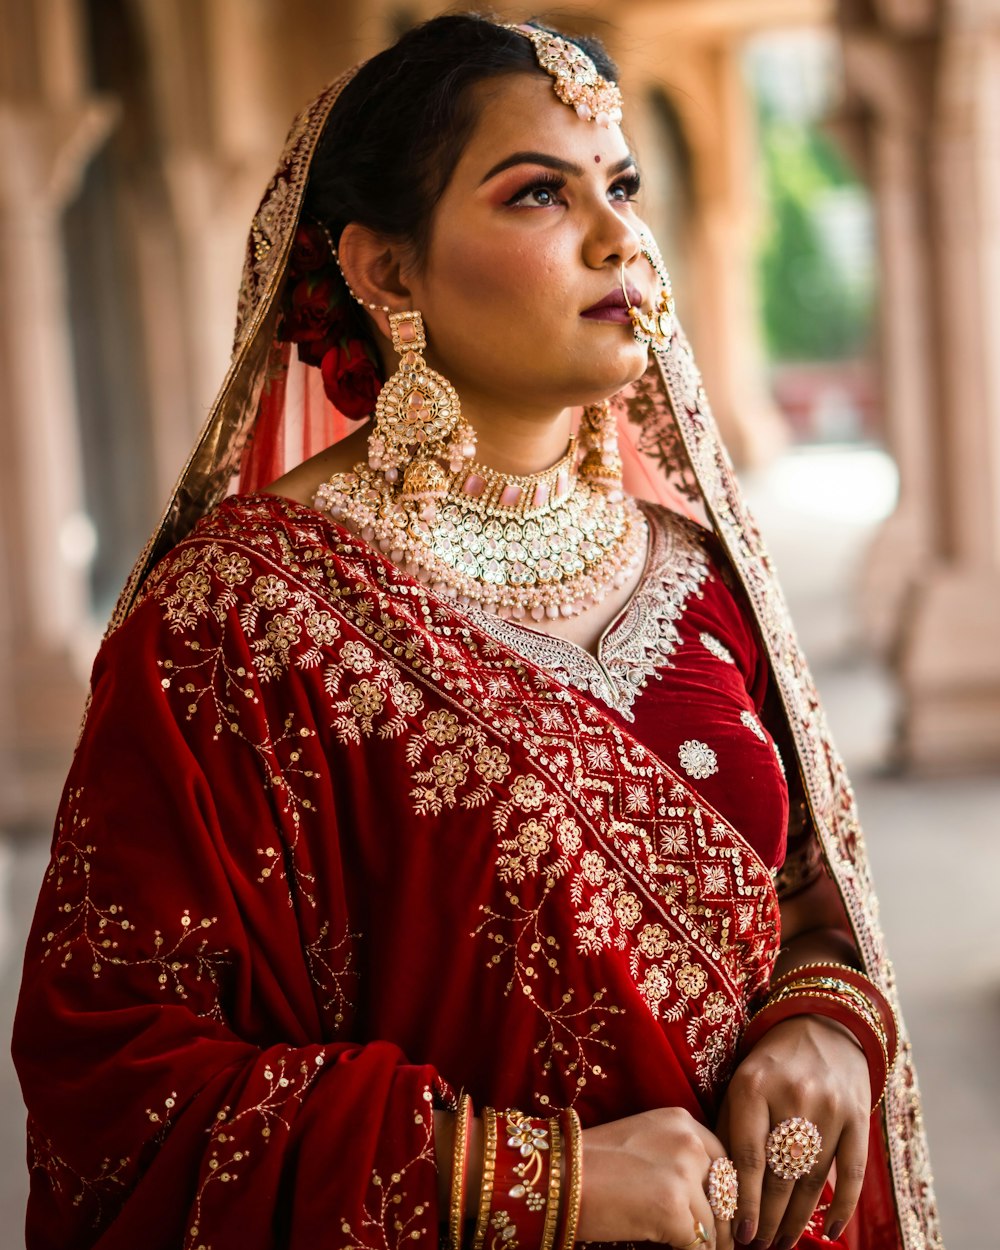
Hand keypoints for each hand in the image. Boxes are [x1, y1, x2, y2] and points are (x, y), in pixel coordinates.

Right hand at [579, 1106, 734, 1249]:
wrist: (559, 1177)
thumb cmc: (593, 1164)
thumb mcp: (644, 1141)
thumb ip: (679, 1157)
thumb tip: (711, 1197)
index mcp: (681, 1121)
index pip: (724, 1160)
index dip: (723, 1193)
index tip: (722, 1214)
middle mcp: (688, 1142)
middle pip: (726, 1192)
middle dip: (724, 1222)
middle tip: (720, 1243)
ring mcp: (683, 1175)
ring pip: (716, 1224)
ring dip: (709, 1243)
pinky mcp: (675, 1210)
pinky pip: (700, 1245)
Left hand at [717, 1016, 870, 1246]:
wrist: (821, 1025)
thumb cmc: (770, 1063)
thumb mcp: (740, 1082)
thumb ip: (731, 1128)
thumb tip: (722, 1186)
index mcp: (753, 1086)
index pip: (749, 1157)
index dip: (745, 1201)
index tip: (740, 1234)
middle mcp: (792, 1096)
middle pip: (781, 1175)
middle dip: (769, 1217)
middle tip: (760, 1244)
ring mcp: (828, 1107)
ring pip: (813, 1179)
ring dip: (799, 1218)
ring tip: (784, 1242)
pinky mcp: (857, 1115)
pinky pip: (851, 1171)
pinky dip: (842, 1207)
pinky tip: (830, 1231)